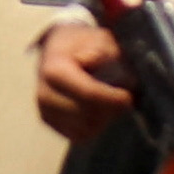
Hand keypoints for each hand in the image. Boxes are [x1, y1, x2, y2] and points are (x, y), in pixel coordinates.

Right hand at [31, 17, 132, 139]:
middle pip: (87, 116)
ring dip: (104, 119)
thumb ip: (100, 49)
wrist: (57, 49)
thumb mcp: (96, 37)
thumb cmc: (82, 44)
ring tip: (111, 101)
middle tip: (124, 98)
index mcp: (54, 71)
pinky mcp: (50, 123)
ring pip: (85, 130)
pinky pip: (79, 135)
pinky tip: (100, 110)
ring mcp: (45, 112)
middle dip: (110, 109)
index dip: (112, 99)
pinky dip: (94, 127)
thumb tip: (92, 61)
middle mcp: (45, 95)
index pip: (87, 93)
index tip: (128, 97)